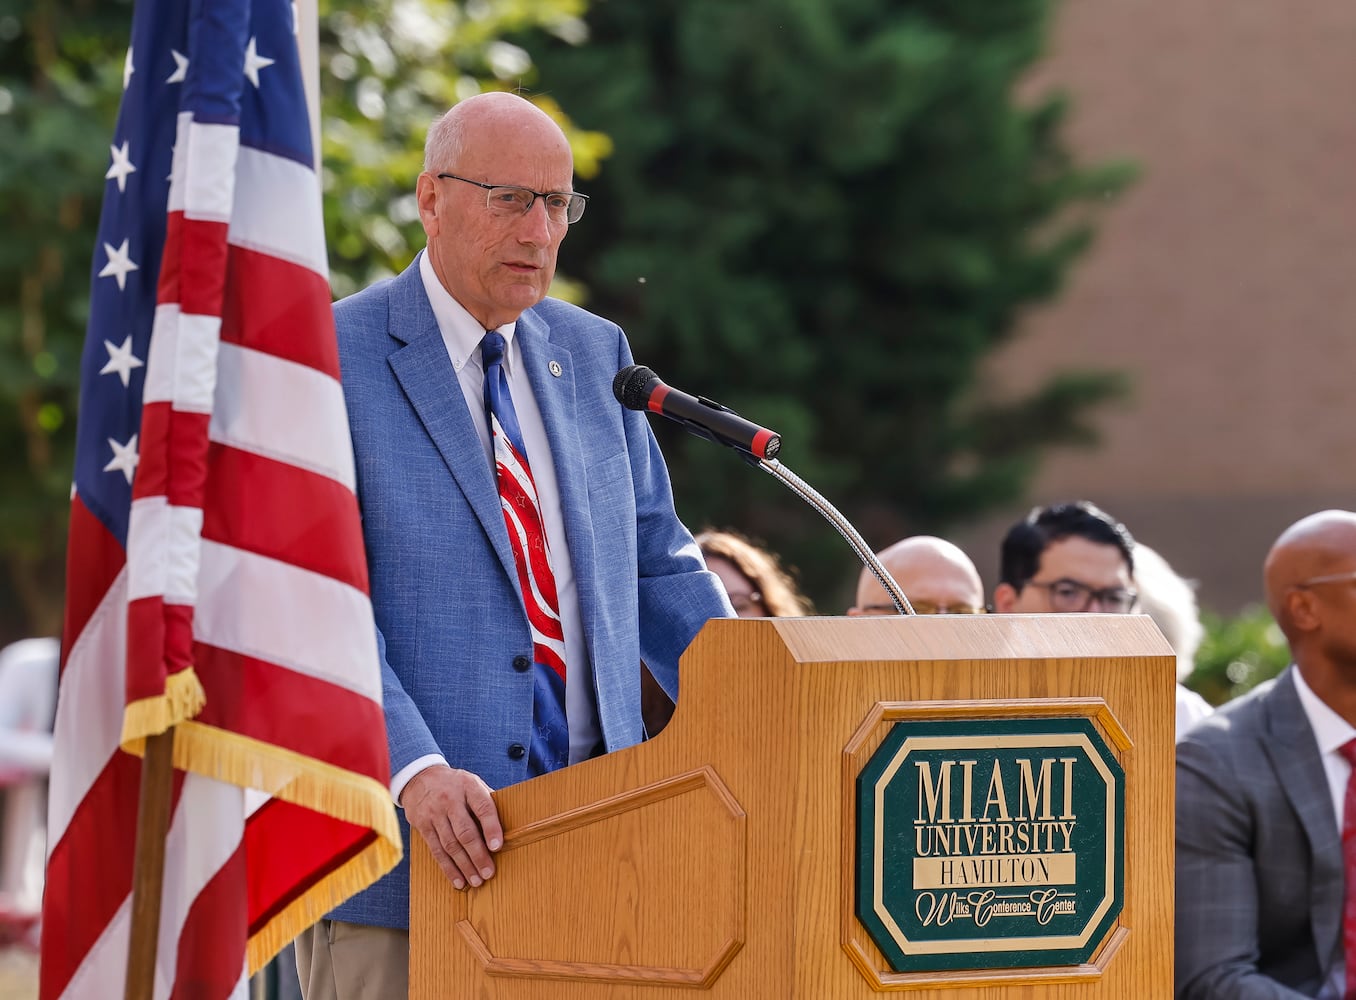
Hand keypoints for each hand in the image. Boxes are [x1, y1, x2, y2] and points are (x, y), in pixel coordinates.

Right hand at [402, 764, 503, 889]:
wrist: (420, 777)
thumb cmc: (456, 785)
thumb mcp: (472, 783)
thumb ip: (487, 801)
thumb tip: (510, 824)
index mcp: (469, 786)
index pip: (483, 808)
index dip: (491, 828)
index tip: (497, 847)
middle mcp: (450, 799)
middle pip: (465, 831)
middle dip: (478, 855)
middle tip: (488, 873)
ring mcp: (434, 813)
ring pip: (450, 844)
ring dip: (464, 866)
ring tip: (476, 881)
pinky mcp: (422, 826)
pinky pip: (436, 850)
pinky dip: (448, 868)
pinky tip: (458, 880)